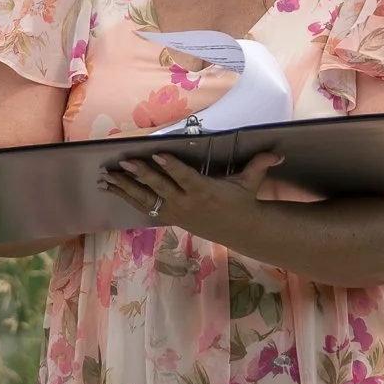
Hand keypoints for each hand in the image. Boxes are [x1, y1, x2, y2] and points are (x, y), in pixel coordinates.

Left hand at [98, 145, 282, 244]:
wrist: (237, 230)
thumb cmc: (241, 200)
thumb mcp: (250, 182)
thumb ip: (260, 164)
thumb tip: (278, 152)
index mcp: (204, 190)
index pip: (184, 176)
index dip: (170, 166)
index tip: (156, 155)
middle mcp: (186, 202)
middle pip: (159, 187)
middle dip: (139, 174)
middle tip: (122, 162)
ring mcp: (174, 211)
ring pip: (145, 198)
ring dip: (124, 187)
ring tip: (106, 177)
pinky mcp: (168, 216)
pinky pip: (143, 206)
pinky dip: (126, 196)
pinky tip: (111, 188)